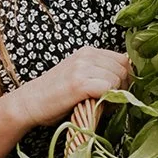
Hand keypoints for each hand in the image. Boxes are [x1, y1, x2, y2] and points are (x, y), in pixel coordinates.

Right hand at [14, 46, 131, 130]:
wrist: (30, 103)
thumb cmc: (56, 95)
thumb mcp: (80, 76)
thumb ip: (100, 74)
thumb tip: (127, 84)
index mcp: (88, 51)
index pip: (123, 59)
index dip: (125, 77)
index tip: (117, 91)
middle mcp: (86, 55)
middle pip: (123, 68)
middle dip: (122, 87)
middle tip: (110, 101)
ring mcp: (82, 67)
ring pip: (118, 78)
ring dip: (115, 95)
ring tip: (101, 105)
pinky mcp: (79, 83)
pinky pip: (108, 88)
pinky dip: (107, 100)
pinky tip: (96, 106)